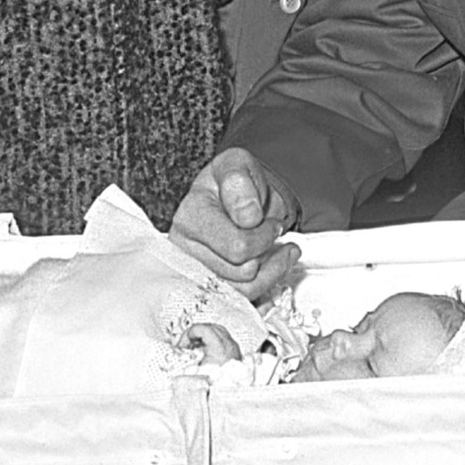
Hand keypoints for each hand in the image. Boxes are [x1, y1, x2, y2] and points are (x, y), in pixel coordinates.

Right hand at [169, 150, 301, 301]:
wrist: (235, 199)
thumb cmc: (234, 184)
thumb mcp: (236, 164)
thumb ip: (239, 181)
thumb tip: (247, 215)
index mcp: (190, 218)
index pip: (238, 247)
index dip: (263, 234)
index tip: (268, 219)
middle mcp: (185, 251)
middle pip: (243, 271)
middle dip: (265, 250)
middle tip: (271, 230)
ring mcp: (196, 274)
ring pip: (245, 290)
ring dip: (271, 268)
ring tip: (279, 247)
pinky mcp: (209, 290)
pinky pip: (244, 300)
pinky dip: (267, 281)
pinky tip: (276, 264)